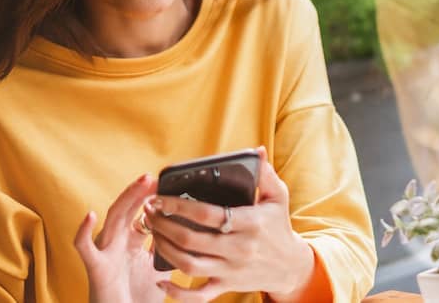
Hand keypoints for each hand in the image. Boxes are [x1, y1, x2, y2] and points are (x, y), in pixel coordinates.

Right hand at [74, 174, 167, 302]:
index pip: (139, 213)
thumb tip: (184, 232)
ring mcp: (105, 253)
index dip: (150, 198)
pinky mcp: (96, 268)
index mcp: (130, 243)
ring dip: (126, 200)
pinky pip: (85, 248)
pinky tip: (89, 216)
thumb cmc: (137, 297)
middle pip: (127, 210)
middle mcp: (116, 243)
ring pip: (112, 220)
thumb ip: (164, 248)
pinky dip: (84, 232)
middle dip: (140, 192)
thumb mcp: (157, 268)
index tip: (166, 184)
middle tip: (154, 176)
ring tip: (140, 184)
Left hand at [145, 147, 316, 301]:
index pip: (208, 214)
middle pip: (192, 239)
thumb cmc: (278, 227)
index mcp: (250, 223)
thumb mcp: (278, 197)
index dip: (179, 206)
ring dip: (165, 249)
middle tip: (149, 212)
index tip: (160, 197)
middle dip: (164, 224)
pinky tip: (161, 280)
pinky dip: (178, 292)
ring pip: (189, 265)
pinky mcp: (226, 286)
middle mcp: (239, 248)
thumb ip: (265, 174)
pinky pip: (198, 295)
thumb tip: (258, 151)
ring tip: (152, 233)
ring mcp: (231, 270)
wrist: (289, 266)